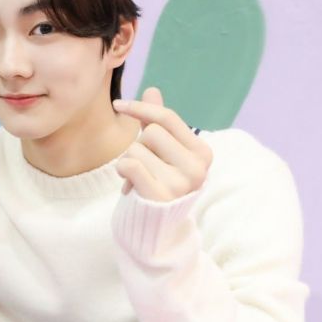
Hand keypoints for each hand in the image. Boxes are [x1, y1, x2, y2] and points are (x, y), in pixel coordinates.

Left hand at [113, 87, 212, 201]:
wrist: (155, 231)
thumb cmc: (158, 184)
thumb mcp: (162, 152)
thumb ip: (158, 123)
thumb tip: (152, 90)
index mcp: (202, 153)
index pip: (167, 118)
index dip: (141, 108)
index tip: (118, 105)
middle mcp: (197, 168)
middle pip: (151, 132)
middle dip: (139, 145)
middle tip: (144, 167)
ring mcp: (180, 184)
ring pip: (136, 148)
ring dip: (129, 161)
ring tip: (139, 179)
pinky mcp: (160, 196)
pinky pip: (129, 164)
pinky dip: (122, 171)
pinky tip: (129, 185)